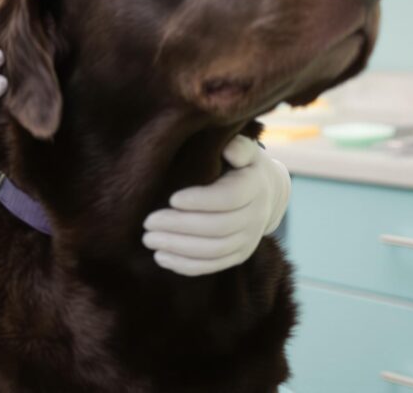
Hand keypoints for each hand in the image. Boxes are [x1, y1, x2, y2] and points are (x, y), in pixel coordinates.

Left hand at [141, 135, 290, 275]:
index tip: (171, 198)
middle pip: (218, 228)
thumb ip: (238, 146)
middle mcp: (255, 217)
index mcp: (254, 187)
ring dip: (178, 248)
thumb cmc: (241, 164)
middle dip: (180, 226)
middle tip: (148, 222)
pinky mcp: (238, 256)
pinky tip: (161, 258)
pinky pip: (213, 265)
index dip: (201, 200)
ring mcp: (248, 240)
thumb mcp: (244, 148)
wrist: (265, 192)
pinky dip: (186, 265)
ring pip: (213, 250)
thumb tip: (229, 150)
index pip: (229, 198)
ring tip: (149, 240)